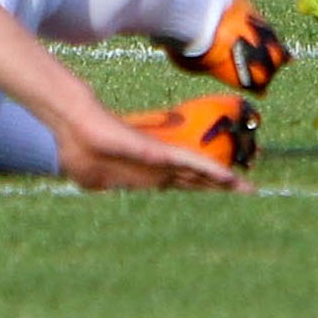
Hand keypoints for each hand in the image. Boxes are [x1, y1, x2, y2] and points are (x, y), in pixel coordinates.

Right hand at [52, 115, 247, 193]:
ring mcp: (159, 160)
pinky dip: (210, 171)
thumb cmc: (78, 147)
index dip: (198, 187)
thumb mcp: (90, 179)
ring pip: (198, 172)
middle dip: (218, 187)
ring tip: (245, 188)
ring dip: (221, 181)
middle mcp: (157, 168)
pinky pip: (190, 163)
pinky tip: (228, 177)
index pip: (178, 183)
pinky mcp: (158, 153)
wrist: (72, 124)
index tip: (216, 193)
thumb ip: (104, 185)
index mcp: (144, 175)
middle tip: (245, 191)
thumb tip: (107, 191)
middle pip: (194, 179)